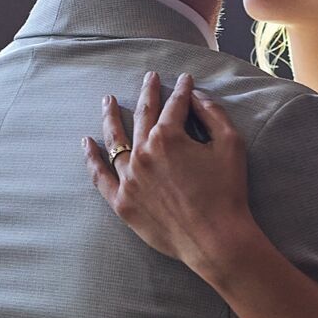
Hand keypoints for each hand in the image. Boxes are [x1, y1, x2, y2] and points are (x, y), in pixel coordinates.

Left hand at [85, 71, 253, 277]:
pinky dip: (92, 158)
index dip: (181, 89)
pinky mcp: (122, 202)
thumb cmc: (227, 192)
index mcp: (168, 137)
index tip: (184, 79)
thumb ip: (213, 113)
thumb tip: (196, 96)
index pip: (174, 105)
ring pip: (115, 141)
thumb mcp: (230, 144)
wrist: (215, 239)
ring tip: (108, 100)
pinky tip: (87, 143)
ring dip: (112, 117)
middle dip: (148, 93)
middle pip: (143, 115)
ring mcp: (128, 178)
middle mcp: (143, 153)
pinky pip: (100, 177)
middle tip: (148, 78)